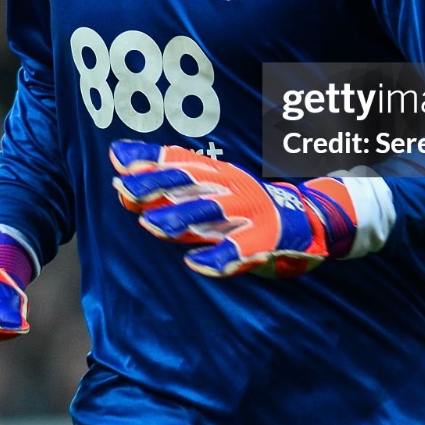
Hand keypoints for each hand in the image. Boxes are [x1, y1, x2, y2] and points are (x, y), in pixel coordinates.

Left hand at [109, 140, 358, 278]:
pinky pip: (241, 248)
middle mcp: (230, 187)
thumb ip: (165, 189)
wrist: (308, 221)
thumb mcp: (207, 193)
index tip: (116, 160)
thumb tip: (117, 177)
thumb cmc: (243, 209)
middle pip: (189, 182)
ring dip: (181, 218)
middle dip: (156, 185)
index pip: (178, 161)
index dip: (148, 161)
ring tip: (152, 226)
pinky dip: (218, 257)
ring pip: (211, 212)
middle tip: (123, 191)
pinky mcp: (267, 239)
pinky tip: (196, 264)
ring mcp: (249, 211)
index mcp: (217, 173)